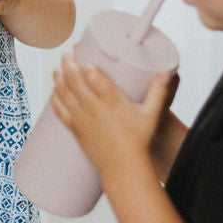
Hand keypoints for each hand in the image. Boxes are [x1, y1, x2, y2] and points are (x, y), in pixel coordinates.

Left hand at [50, 56, 173, 177]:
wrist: (123, 166)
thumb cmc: (138, 140)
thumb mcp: (151, 114)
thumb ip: (159, 92)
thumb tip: (167, 73)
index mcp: (112, 101)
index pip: (94, 76)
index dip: (86, 64)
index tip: (84, 56)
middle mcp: (93, 107)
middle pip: (74, 80)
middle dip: (68, 64)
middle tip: (68, 55)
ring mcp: (81, 118)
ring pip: (64, 93)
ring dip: (58, 78)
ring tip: (58, 69)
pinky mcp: (75, 128)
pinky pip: (59, 110)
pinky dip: (55, 98)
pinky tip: (55, 91)